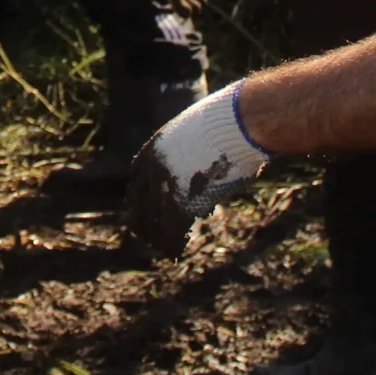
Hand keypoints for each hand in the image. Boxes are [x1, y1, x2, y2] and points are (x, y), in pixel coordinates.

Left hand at [126, 85, 272, 256]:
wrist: (239, 123)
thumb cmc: (229, 124)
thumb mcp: (199, 131)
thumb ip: (191, 149)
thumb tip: (204, 154)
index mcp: (154, 148)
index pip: (137, 181)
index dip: (140, 200)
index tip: (144, 212)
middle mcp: (152, 167)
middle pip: (138, 204)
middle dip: (143, 223)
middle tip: (150, 238)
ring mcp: (164, 184)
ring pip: (151, 221)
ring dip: (157, 238)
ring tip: (165, 250)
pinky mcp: (180, 201)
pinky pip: (169, 230)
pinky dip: (171, 244)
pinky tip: (176, 251)